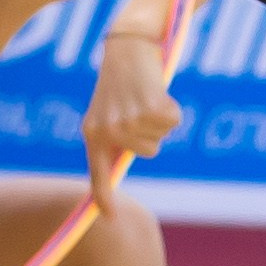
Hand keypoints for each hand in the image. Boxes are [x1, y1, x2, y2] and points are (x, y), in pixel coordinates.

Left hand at [83, 34, 181, 214]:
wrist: (127, 47)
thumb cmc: (118, 83)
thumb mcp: (107, 112)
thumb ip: (112, 141)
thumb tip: (113, 172)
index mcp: (92, 133)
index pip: (98, 173)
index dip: (103, 198)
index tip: (109, 218)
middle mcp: (109, 130)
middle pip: (148, 152)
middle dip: (150, 133)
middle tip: (138, 106)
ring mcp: (130, 120)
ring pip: (159, 138)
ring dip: (159, 120)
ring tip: (145, 97)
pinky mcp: (152, 108)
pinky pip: (173, 123)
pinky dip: (172, 109)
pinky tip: (157, 91)